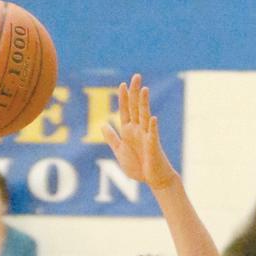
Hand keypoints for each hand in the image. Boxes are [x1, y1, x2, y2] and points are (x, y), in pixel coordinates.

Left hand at [102, 73, 177, 190]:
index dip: (124, 98)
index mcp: (129, 131)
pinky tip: (152, 118)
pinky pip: (153, 135)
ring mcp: (147, 136)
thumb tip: (102, 125)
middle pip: (136, 108)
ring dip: (144, 104)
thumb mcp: (120, 151)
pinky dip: (152, 127)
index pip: (126, 111)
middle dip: (135, 93)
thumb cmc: (138, 166)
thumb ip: (112, 138)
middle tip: (136, 76)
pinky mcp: (153, 146)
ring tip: (144, 90)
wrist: (153, 178)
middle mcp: (138, 130)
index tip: (122, 84)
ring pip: (145, 116)